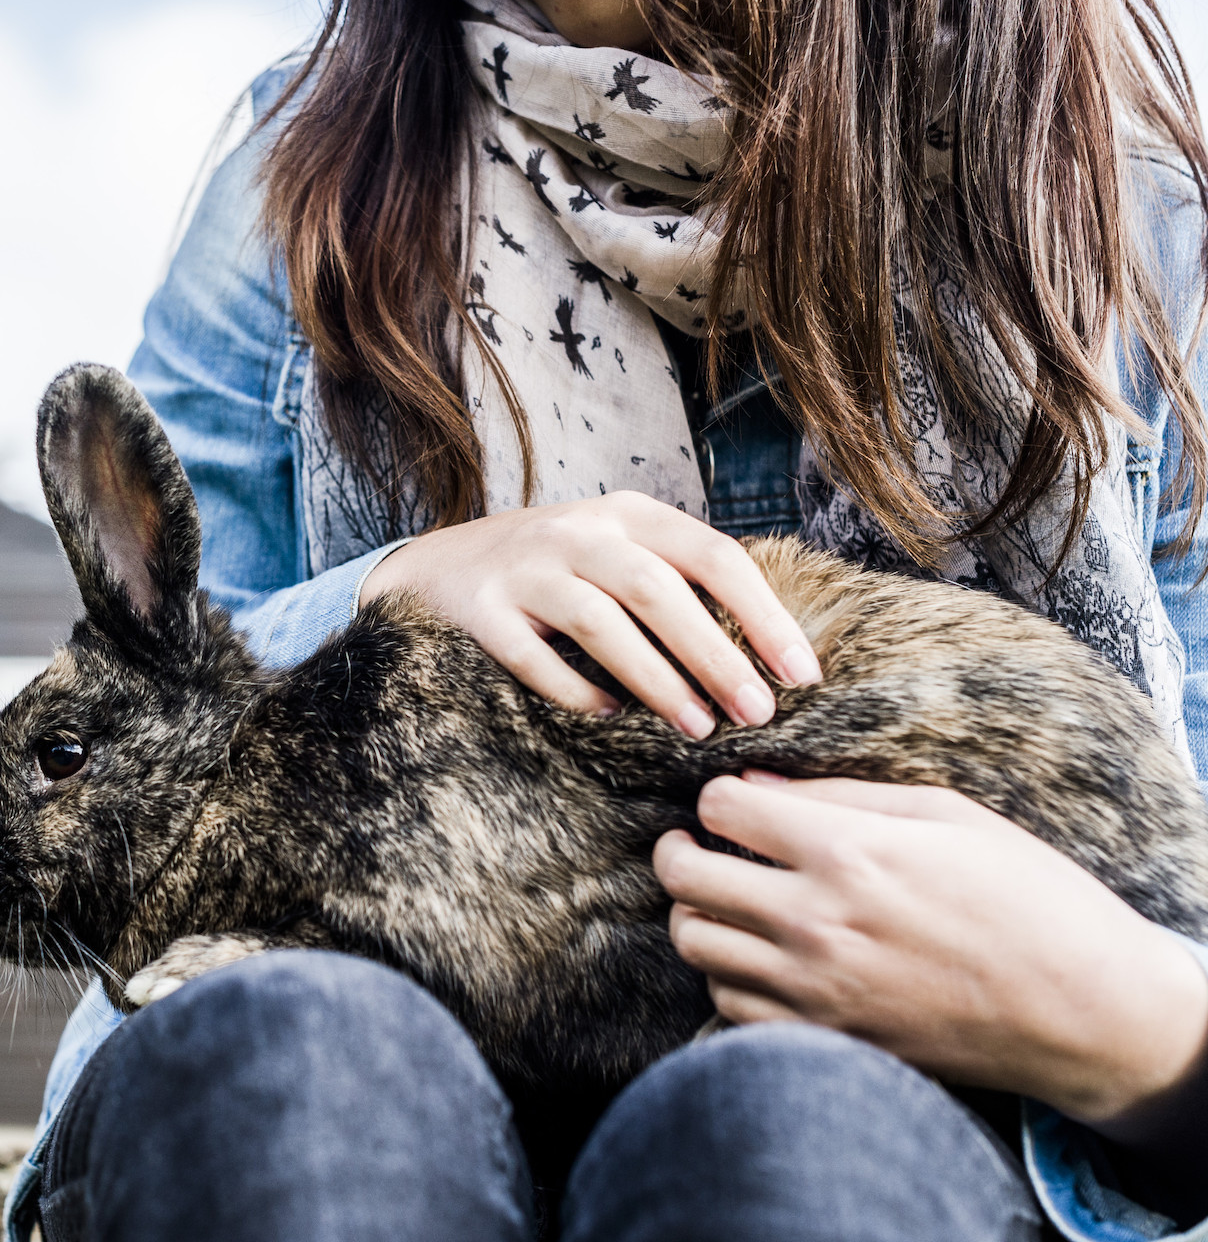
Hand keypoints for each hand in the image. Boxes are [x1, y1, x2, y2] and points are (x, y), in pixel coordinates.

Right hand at [359, 492, 821, 735]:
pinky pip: (532, 658)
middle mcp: (578, 531)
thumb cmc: (557, 571)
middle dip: (715, 655)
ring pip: (600, 621)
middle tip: (758, 714)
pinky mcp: (481, 611)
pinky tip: (609, 716)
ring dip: (655, 678)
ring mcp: (525, 569)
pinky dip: (575, 690)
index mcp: (629, 514)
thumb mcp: (618, 551)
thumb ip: (679, 581)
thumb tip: (770, 654)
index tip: (802, 674)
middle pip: (658, 589)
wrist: (439, 566)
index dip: (762, 615)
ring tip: (696, 728)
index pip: (713, 555)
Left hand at [655, 773, 1207, 1135]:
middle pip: (684, 877)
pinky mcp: (824, 1037)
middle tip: (696, 845)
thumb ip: (841, 796)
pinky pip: (728, 1004)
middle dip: (680, 851)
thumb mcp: (948, 817)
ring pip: (695, 942)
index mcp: (848, 852)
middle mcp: (816, 921)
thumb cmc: (1028, 898)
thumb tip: (758, 784)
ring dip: (699, 913)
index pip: (722, 808)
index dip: (718, 797)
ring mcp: (814, 987)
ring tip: (728, 901)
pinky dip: (728, 976)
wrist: (1083, 1010)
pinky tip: (759, 957)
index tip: (734, 805)